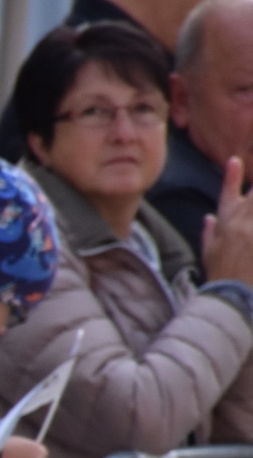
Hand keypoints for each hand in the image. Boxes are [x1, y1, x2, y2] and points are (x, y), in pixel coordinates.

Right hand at [203, 157, 252, 284]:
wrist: (229, 297)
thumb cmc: (220, 276)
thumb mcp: (208, 254)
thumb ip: (209, 233)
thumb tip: (208, 218)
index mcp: (224, 225)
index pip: (227, 195)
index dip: (231, 177)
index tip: (236, 161)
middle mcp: (240, 223)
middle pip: (252, 196)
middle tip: (252, 168)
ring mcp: (252, 231)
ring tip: (251, 206)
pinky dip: (251, 219)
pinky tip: (251, 225)